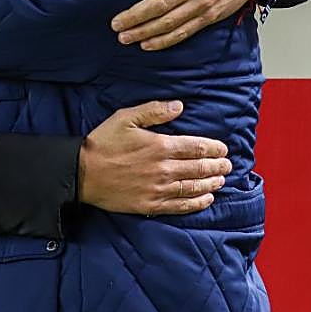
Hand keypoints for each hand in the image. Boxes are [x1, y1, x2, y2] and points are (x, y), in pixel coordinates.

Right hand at [78, 100, 229, 215]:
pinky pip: (180, 206)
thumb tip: (180, 106)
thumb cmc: (103, 142)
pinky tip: (207, 199)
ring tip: (221, 180)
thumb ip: (154, 111)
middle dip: (217, 166)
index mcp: (160, 145)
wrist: (82, 173)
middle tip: (227, 165)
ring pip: (193, 187)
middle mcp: (164, 169)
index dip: (214, 149)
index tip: (223, 149)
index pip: (197, 147)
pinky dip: (197, 203)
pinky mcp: (150, 205)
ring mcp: (158, 189)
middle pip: (200, 168)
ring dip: (211, 183)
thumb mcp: (126, 118)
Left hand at [105, 0, 260, 50]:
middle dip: (134, 15)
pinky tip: (147, 44)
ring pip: (168, 22)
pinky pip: (183, 31)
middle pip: (158, 3)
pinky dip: (164, 40)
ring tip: (125, 37)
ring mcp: (200, 2)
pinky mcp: (208, 16)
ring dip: (144, 31)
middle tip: (114, 23)